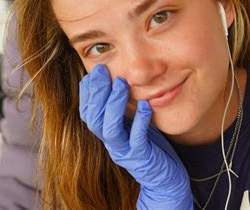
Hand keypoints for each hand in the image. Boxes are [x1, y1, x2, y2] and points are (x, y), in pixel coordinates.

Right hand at [79, 64, 192, 208]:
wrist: (163, 177)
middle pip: (93, 118)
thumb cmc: (149, 145)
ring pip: (109, 129)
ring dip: (114, 105)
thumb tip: (115, 79)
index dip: (86, 92)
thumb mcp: (132, 123)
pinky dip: (139, 121)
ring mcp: (124, 151)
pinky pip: (136, 139)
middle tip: (104, 71)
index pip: (87, 112)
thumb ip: (123, 107)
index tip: (93, 72)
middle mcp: (111, 143)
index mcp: (106, 133)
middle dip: (97, 92)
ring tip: (122, 85)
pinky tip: (144, 106)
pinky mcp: (141, 157)